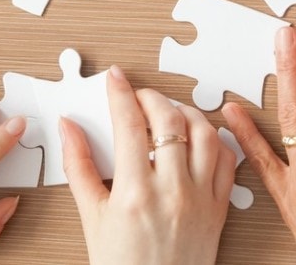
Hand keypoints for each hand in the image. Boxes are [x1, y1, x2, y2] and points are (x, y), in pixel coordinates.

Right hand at [62, 67, 234, 264]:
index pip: (129, 124)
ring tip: (168, 113)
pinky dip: (214, 139)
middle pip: (169, 120)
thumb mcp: (91, 218)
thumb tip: (68, 128)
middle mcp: (172, 192)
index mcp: (134, 194)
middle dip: (151, 97)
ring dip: (186, 112)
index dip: (121, 93)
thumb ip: (79, 166)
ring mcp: (201, 199)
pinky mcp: (219, 209)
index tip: (116, 78)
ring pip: (204, 133)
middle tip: (137, 96)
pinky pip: (227, 160)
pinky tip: (197, 138)